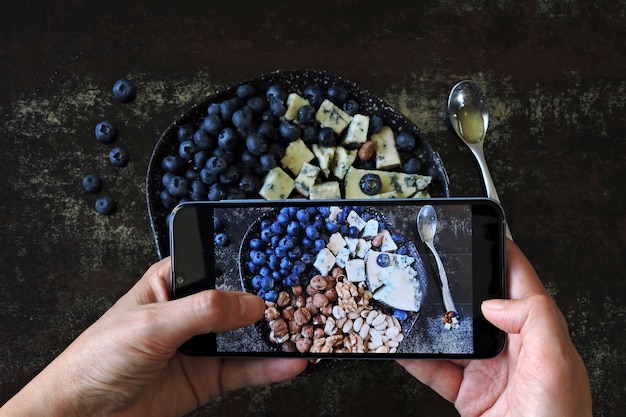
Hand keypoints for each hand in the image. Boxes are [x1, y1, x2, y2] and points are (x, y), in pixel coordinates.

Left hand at [1, 258, 307, 416]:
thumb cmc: (97, 359)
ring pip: (246, 337)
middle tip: (301, 302)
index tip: (279, 266)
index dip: (246, 264)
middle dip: (268, 303)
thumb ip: (204, 311)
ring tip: (304, 332)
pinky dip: (269, 368)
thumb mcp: (152, 324)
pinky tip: (289, 363)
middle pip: (238, 302)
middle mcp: (190, 312)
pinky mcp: (207, 378)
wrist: (83, 416)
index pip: (217, 266)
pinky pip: (245, 370)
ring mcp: (201, 346)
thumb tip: (250, 303)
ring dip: (273, 337)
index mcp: (171, 283)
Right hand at [398, 241, 592, 416]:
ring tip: (409, 308)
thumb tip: (495, 301)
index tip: (481, 232)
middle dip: (455, 288)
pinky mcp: (468, 394)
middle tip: (433, 269)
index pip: (520, 282)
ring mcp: (488, 371)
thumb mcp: (557, 365)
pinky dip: (416, 359)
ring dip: (430, 325)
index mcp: (540, 335)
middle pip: (479, 306)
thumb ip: (534, 320)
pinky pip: (436, 370)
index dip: (502, 253)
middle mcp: (513, 349)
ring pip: (452, 337)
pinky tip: (403, 348)